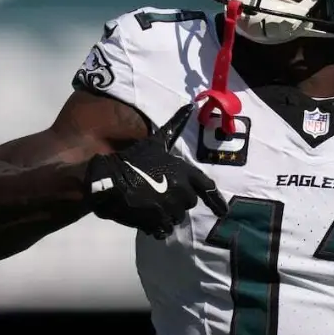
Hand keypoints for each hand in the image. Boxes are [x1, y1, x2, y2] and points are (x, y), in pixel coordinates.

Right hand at [83, 103, 228, 238]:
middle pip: (189, 203)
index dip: (217, 201)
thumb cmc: (133, 159)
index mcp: (185, 173)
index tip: (223, 212)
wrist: (109, 179)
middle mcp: (182, 191)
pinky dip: (157, 226)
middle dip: (179, 200)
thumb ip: (174, 126)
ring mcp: (170, 209)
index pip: (207, 188)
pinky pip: (164, 229)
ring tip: (152, 206)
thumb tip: (190, 105)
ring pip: (176, 217)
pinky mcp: (157, 222)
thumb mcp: (156, 141)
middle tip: (162, 195)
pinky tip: (147, 218)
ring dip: (168, 214)